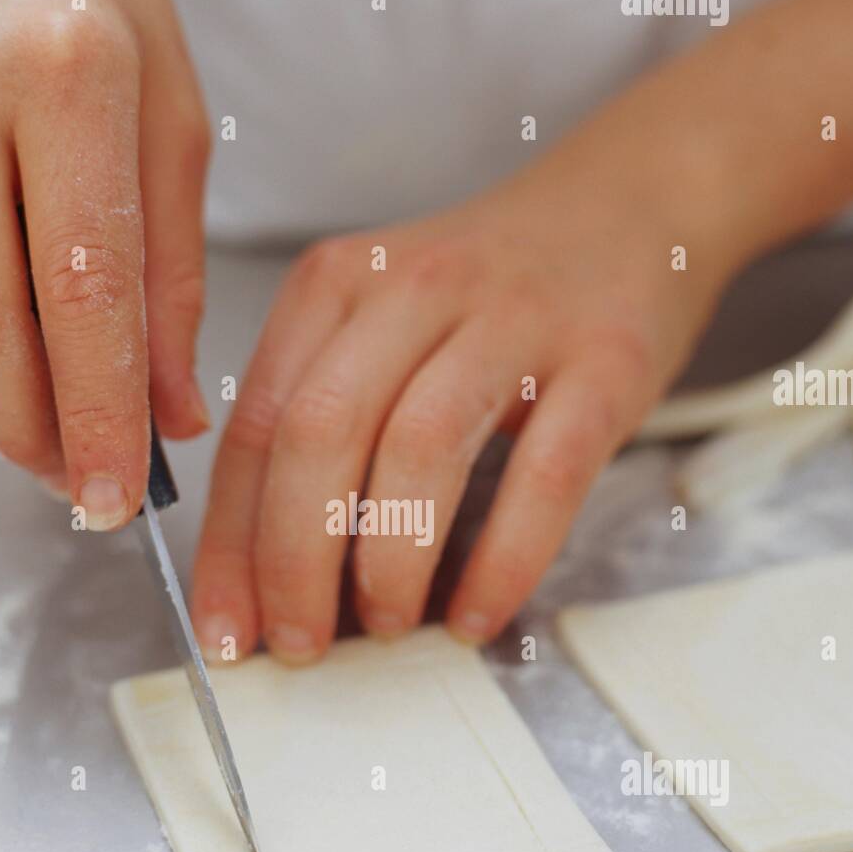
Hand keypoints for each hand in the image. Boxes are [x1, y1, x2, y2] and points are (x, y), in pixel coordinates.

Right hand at [0, 0, 209, 523]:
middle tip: (82, 490)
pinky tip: (9, 330)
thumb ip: (175, 277)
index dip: (100, 413)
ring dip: (3, 397)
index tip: (117, 495)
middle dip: (37, 436)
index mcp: (60, 73)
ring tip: (62, 422)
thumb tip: (174, 410)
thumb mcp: (173, 118)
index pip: (84, 290)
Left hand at [192, 130, 734, 662]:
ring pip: (419, 451)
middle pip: (320, 435)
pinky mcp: (602, 362)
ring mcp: (513, 320)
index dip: (229, 544)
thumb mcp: (378, 321)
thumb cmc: (488, 294)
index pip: (255, 426)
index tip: (223, 626)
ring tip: (384, 626)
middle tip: (297, 644)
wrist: (629, 207)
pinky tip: (476, 613)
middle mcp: (412, 288)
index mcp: (337, 283)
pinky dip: (502, 561)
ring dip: (388, 564)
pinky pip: (543, 477)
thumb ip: (317, 414)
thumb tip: (264, 564)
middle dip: (293, 562)